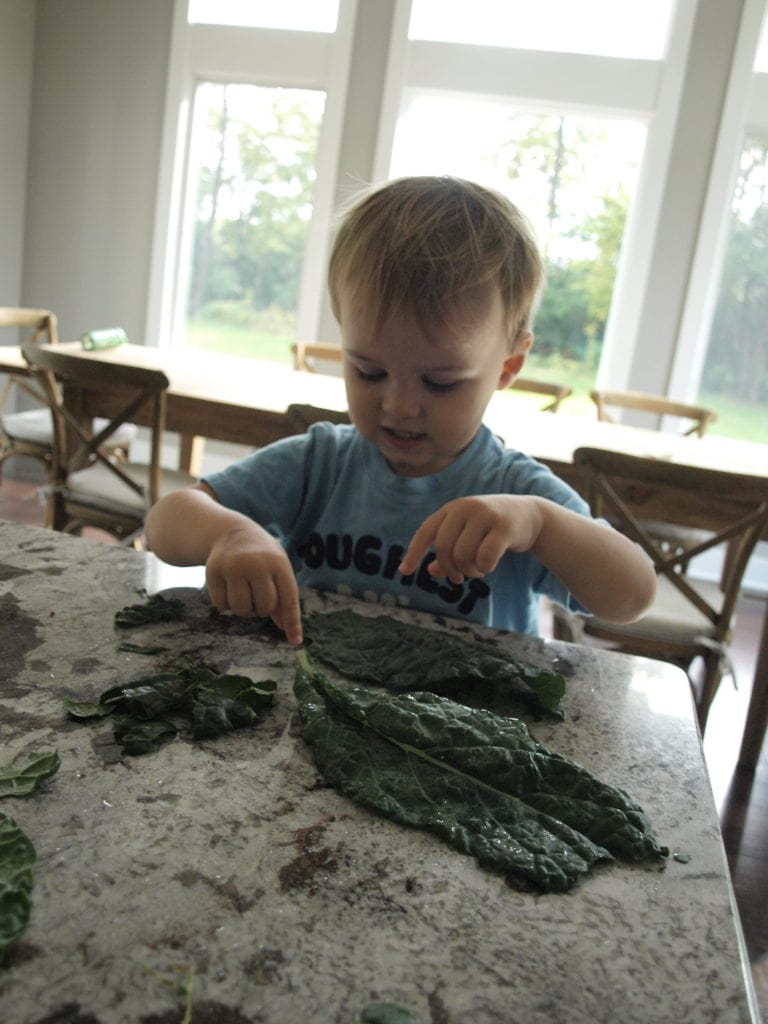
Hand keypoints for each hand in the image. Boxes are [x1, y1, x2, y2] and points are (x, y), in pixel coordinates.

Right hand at [205, 523, 302, 643]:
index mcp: (278, 562)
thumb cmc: (262, 556)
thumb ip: (284, 598)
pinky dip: (226, 604)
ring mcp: (233, 566)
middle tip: (256, 591)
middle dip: (261, 607)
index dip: (292, 621)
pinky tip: (228, 587)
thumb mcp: (277, 569)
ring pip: (241, 610)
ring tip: (243, 590)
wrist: (231, 532)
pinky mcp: (213, 570)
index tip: (295, 641)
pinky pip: (221, 605)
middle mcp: (256, 563)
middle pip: (263, 608)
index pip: (288, 598)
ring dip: (243, 608)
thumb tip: (287, 630)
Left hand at [398, 495, 542, 581]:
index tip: (404, 573)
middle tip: (459, 578)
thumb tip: (431, 571)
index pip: (426, 532)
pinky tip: (489, 567)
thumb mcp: (467, 535)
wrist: (530, 515)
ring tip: (478, 570)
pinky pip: (485, 556)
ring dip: (469, 571)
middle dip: (450, 569)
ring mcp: (485, 515)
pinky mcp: (504, 527)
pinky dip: (484, 568)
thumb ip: (449, 551)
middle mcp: (465, 508)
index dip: (413, 553)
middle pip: (444, 548)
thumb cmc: (492, 528)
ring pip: (463, 555)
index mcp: (452, 509)